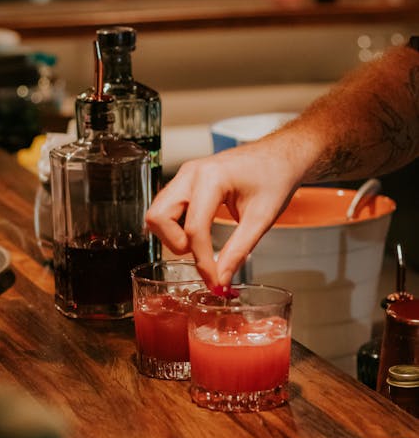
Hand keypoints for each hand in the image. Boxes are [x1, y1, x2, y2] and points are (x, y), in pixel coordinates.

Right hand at [146, 130, 309, 287]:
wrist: (281, 156)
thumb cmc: (275, 176)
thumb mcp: (261, 219)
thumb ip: (238, 251)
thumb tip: (220, 279)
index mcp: (211, 178)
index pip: (194, 228)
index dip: (202, 262)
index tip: (214, 281)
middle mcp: (191, 173)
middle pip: (159, 217)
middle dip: (176, 243)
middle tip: (200, 253)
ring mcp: (185, 176)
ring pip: (157, 213)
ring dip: (172, 235)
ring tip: (200, 241)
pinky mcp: (186, 181)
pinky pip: (166, 208)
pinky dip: (176, 226)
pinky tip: (199, 231)